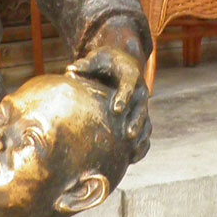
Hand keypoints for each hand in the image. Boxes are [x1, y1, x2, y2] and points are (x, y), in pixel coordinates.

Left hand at [68, 34, 150, 161]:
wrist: (122, 63)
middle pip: (140, 107)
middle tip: (129, 134)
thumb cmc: (105, 61)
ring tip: (132, 152)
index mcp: (130, 75)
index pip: (129, 86)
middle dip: (136, 121)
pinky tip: (133, 158)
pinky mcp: (140, 114)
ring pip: (145, 121)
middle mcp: (140, 91)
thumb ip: (85, 65)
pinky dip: (142, 145)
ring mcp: (141, 105)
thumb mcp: (97, 58)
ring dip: (140, 136)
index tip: (117, 109)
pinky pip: (145, 131)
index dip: (124, 97)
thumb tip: (70, 70)